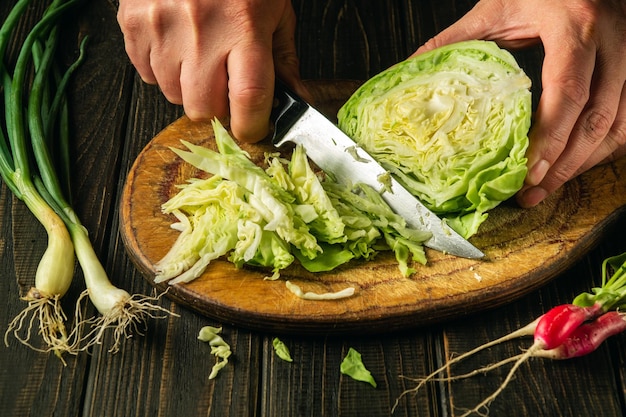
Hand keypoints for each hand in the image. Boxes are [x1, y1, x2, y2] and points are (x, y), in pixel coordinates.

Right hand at [117, 0, 308, 142]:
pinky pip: (147, 75)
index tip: (254, 128)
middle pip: (204, 108)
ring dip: (189, 89)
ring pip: (173, 96)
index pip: (248, 98)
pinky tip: (177, 45)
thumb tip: (295, 99)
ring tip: (200, 56)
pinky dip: (163, 70)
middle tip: (225, 87)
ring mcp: (162, 29)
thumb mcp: (275, 10)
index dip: (252, 125)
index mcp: (244, 27)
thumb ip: (283, 58)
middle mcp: (201, 31)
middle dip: (217, 108)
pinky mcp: (134, 24)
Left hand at [414, 0, 625, 206]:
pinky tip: (576, 164)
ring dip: (585, 162)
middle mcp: (612, 41)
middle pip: (597, 117)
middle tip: (532, 190)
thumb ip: (455, 38)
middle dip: (564, 163)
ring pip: (619, 124)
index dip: (550, 135)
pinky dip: (604, 147)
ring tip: (548, 186)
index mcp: (574, 25)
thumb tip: (413, 68)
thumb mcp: (496, 7)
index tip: (528, 170)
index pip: (567, 90)